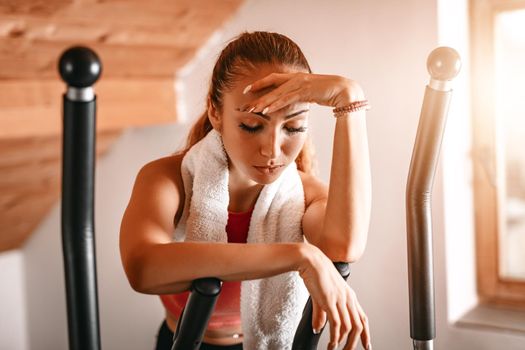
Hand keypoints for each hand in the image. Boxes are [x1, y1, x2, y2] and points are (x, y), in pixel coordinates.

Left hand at [240, 72, 364, 113]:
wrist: (345, 91)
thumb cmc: (329, 93)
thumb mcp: (310, 93)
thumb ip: (299, 96)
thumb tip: (292, 102)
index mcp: (296, 77)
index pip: (273, 78)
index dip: (260, 83)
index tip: (247, 90)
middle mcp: (296, 78)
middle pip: (271, 85)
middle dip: (256, 93)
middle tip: (244, 102)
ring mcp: (300, 83)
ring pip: (277, 93)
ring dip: (263, 102)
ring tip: (251, 109)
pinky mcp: (305, 91)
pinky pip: (286, 99)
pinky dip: (275, 105)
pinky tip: (266, 111)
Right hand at [298, 244, 370, 349]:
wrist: (310, 260)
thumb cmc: (316, 274)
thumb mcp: (321, 296)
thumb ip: (322, 314)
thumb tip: (319, 329)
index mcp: (349, 295)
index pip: (362, 317)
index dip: (366, 333)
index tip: (366, 345)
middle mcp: (348, 298)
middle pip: (359, 325)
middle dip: (355, 342)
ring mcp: (340, 299)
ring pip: (349, 327)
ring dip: (344, 342)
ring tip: (335, 349)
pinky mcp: (330, 301)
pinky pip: (337, 324)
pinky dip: (335, 337)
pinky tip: (331, 343)